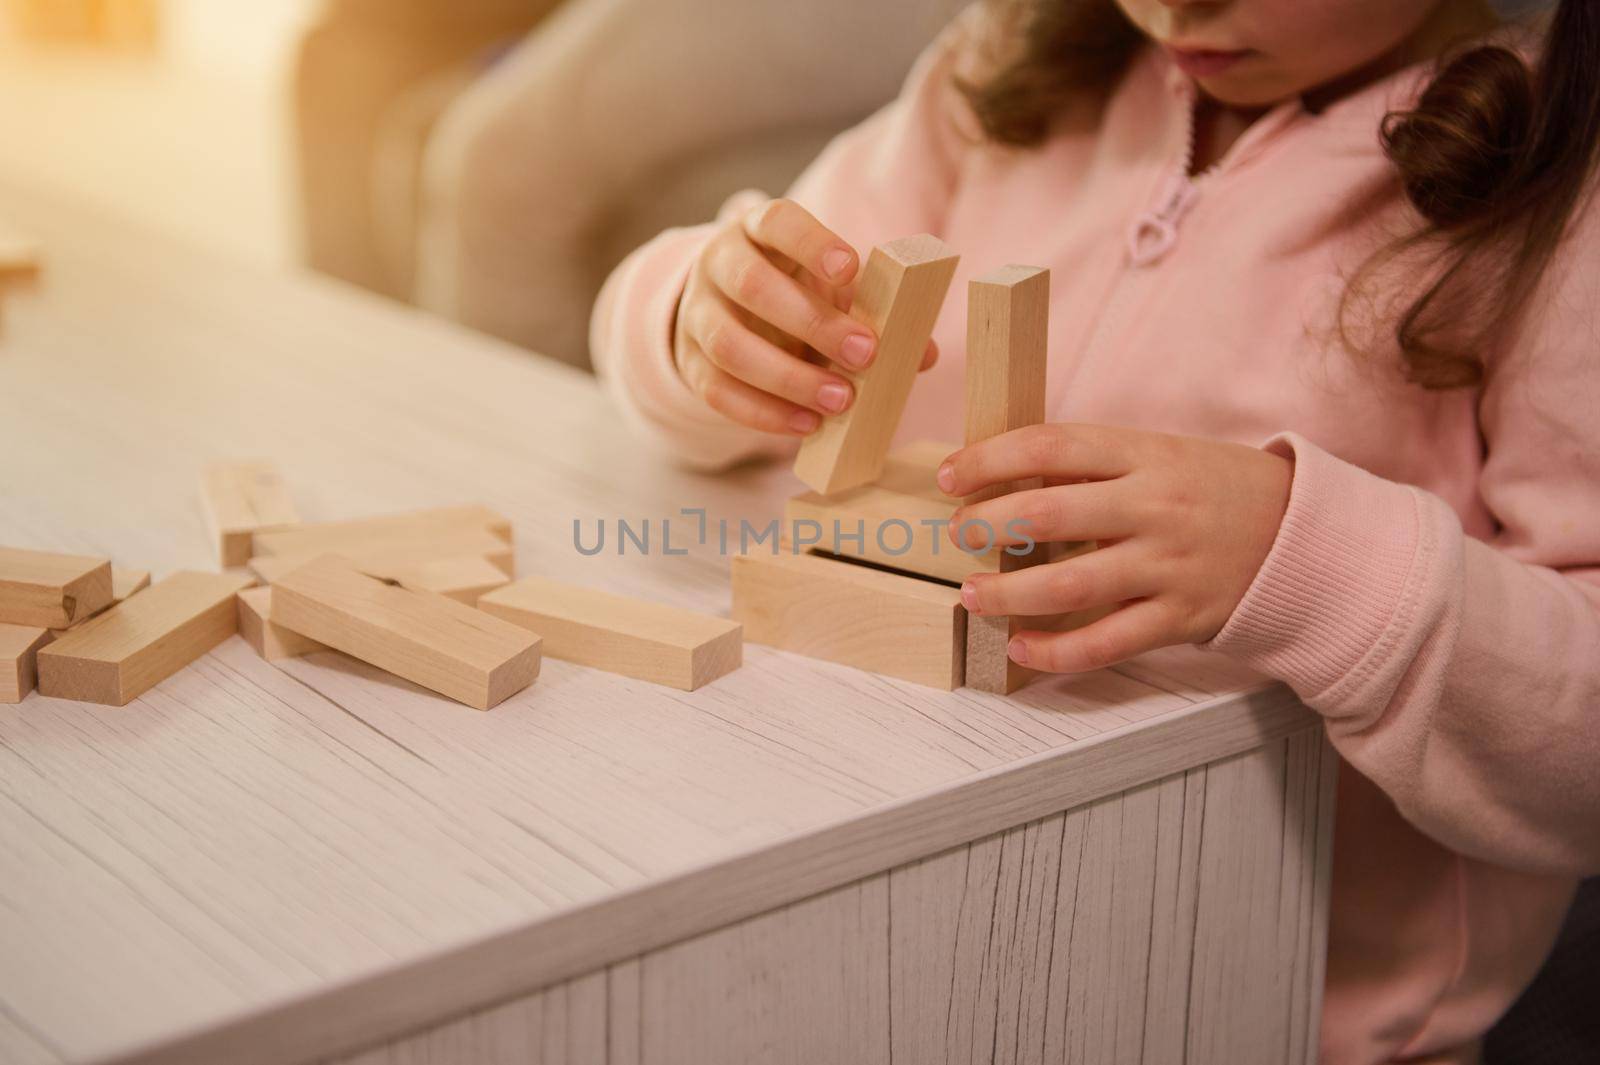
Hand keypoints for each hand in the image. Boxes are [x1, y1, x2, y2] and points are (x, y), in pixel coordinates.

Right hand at [673, 198, 936, 434]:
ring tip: (840, 401)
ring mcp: (697, 313)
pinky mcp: (689, 362)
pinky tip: (806, 425)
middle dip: (812, 323)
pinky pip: (717, 391)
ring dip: (788, 378)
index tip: (850, 268)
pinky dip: (764, 413)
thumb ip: (873, 309)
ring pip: (729, 344)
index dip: (811, 243)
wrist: (729, 310)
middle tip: (867, 354)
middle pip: (752, 286)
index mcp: (757, 230)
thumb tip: (923, 354)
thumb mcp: (830, 287)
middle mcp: (718, 264)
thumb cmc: (795, 291)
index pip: (777, 222)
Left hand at [938, 423, 1293, 673]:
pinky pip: (1106, 642)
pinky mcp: (1179, 617)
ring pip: (1071, 584)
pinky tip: (1020, 647)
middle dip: (988, 523)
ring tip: (972, 595)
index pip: (1052, 445)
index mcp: (1145, 454)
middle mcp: (1154, 507)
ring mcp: (1167, 565)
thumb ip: (1093, 463)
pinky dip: (1056, 651)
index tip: (951, 474)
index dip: (991, 458)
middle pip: (1051, 512)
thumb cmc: (1213, 488)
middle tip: (956, 532)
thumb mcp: (1160, 452)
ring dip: (1009, 593)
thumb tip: (1005, 472)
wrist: (1301, 534)